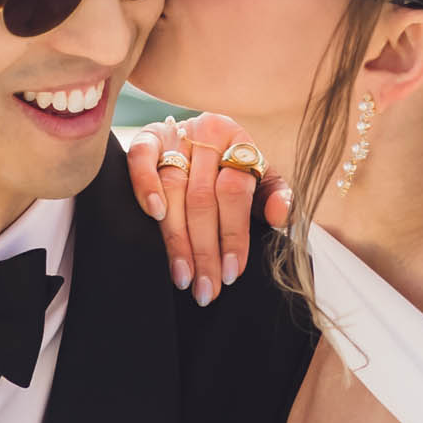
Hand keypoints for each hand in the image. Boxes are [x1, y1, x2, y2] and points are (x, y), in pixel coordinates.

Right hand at [128, 112, 291, 306]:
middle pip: (202, 197)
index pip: (235, 192)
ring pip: (172, 188)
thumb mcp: (263, 181)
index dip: (233, 235)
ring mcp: (176, 135)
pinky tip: (155, 215)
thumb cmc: (237, 170)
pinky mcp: (150, 137)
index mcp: (241, 142)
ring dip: (175, 237)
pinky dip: (145, 185)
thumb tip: (280, 216)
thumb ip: (277, 197)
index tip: (231, 273)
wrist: (207, 143)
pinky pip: (141, 157)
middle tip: (206, 288)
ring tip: (182, 275)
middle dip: (204, 250)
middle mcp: (208, 134)